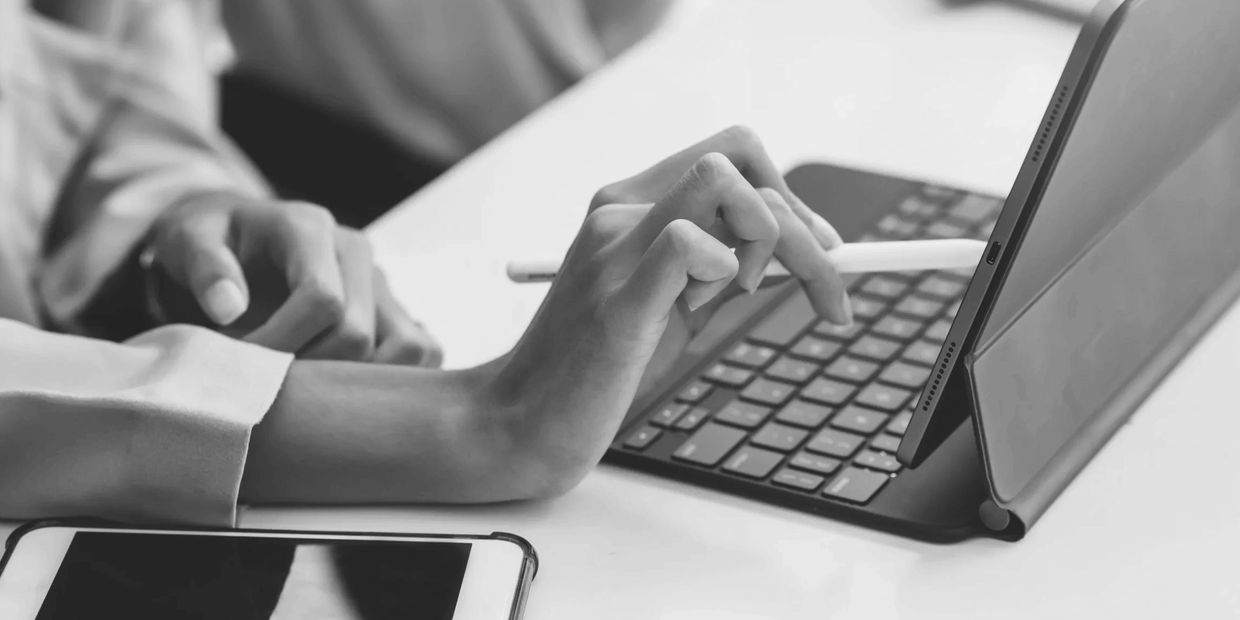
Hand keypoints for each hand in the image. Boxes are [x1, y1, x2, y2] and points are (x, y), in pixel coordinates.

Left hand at [145, 192, 441, 365]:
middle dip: (307, 370)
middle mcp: (357, 253)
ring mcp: (382, 282)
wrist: (234, 236)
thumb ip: (204, 266)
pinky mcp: (395, 310)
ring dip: (357, 382)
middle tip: (264, 380)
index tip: (241, 364)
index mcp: (310, 229)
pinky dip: (395, 378)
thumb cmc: (210, 240)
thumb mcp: (188, 239)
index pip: (323, 299)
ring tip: (307, 388)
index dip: (281, 344)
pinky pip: (424, 351)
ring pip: (408, 349)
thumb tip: (228, 308)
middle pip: (359, 335)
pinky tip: (344, 387)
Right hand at [480, 126, 849, 492]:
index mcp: (626, 204)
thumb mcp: (669, 303)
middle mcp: (617, 211)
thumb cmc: (598, 367)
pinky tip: (710, 306)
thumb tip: (802, 248)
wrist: (519, 422)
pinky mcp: (618, 302)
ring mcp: (613, 251)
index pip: (732, 153)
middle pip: (741, 165)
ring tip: (735, 302)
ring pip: (727, 188)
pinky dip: (727, 269)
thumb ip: (722, 268)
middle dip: (804, 228)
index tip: (820, 249)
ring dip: (767, 244)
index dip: (788, 195)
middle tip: (826, 292)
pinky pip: (689, 244)